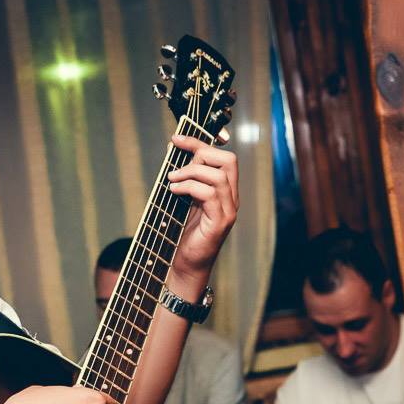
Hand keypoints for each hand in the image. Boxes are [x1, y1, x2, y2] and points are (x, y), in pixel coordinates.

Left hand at [166, 134, 238, 279]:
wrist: (186, 264)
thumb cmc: (184, 234)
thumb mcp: (184, 199)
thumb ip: (185, 177)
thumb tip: (174, 150)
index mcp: (225, 191)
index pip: (223, 157)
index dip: (200, 144)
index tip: (177, 139)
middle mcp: (232, 199)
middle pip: (228, 160)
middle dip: (200, 155)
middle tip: (176, 168)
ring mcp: (228, 211)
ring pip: (218, 176)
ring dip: (190, 173)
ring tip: (172, 181)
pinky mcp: (220, 222)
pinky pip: (209, 195)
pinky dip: (189, 187)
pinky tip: (175, 191)